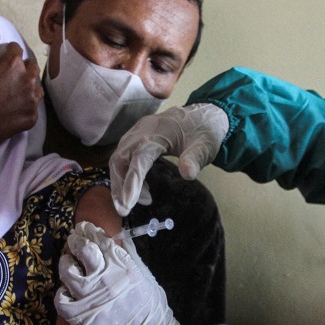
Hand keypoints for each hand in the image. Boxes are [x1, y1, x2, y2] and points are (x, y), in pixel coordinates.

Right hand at [0, 28, 43, 150]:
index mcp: (13, 64)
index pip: (16, 50)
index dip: (7, 53)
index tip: (0, 60)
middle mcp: (27, 80)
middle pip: (31, 67)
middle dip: (21, 68)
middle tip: (6, 77)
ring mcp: (31, 100)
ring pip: (36, 87)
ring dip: (27, 86)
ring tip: (11, 92)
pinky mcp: (31, 117)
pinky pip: (33, 106)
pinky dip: (25, 105)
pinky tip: (12, 107)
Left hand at [56, 222, 188, 324]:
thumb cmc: (152, 308)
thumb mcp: (145, 276)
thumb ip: (130, 257)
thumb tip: (118, 240)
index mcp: (122, 266)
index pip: (100, 241)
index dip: (90, 231)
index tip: (85, 228)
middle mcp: (104, 278)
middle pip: (82, 250)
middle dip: (76, 241)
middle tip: (74, 240)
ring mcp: (89, 297)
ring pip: (67, 271)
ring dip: (66, 263)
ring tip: (68, 262)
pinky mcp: (79, 316)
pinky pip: (61, 299)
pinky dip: (63, 292)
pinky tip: (68, 291)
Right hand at [109, 103, 228, 215]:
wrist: (204, 115)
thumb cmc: (204, 131)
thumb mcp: (206, 147)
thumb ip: (195, 159)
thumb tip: (187, 175)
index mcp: (159, 131)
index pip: (139, 156)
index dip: (132, 180)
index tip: (128, 203)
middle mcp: (142, 130)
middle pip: (120, 158)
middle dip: (119, 185)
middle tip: (125, 210)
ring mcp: (137, 133)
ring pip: (118, 158)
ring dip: (120, 182)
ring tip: (132, 203)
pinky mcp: (136, 138)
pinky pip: (123, 157)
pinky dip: (125, 175)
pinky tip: (139, 190)